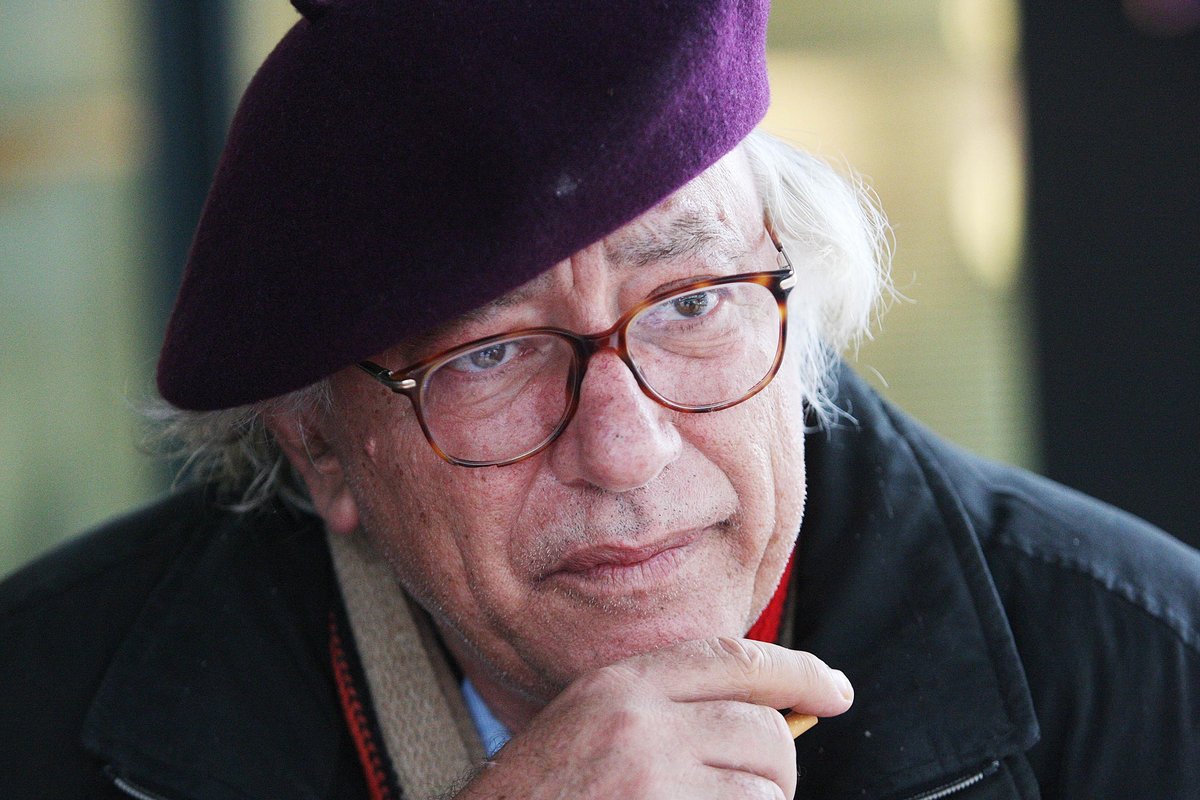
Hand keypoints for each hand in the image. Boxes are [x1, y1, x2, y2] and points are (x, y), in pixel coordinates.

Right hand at [455, 637, 853, 798]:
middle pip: (765, 733)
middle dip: (775, 769)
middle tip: (748, 792)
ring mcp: (654, 782)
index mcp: (621, 684)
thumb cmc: (542, 796)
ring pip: (766, 791)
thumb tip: (765, 718)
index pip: (734, 659)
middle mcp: (641, 723)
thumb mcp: (591, 726)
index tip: (835, 689)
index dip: (797, 672)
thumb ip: (666, 710)